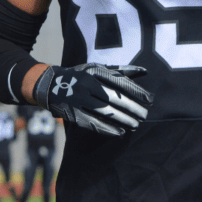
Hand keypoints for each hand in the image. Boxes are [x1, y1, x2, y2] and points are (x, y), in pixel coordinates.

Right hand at [33, 63, 152, 136]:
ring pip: (105, 112)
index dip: (137, 92)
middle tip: (144, 115)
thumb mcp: (98, 68)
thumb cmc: (81, 75)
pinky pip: (93, 123)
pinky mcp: (73, 113)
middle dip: (132, 108)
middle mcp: (87, 84)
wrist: (50, 84)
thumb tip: (145, 71)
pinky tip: (120, 132)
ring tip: (135, 125)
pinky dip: (108, 128)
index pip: (120, 82)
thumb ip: (121, 70)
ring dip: (123, 120)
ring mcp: (79, 99)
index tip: (150, 100)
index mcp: (95, 71)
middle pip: (114, 98)